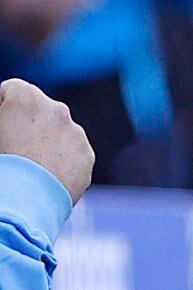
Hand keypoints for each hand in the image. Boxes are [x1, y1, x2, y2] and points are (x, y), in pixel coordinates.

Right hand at [0, 79, 94, 202]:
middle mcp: (56, 109)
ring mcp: (76, 132)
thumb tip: (9, 122)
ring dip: (47, 140)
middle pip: (40, 109)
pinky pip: (73, 152)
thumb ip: (5, 117)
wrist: (24, 199)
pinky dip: (62, 159)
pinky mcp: (87, 155)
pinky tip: (46, 173)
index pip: (11, 90)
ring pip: (59, 131)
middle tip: (16, 144)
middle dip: (29, 122)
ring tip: (31, 163)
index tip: (4, 123)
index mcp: (27, 96)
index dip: (5, 106)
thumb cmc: (2, 163)